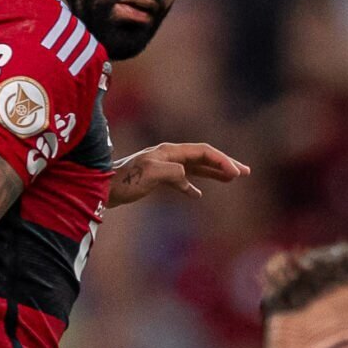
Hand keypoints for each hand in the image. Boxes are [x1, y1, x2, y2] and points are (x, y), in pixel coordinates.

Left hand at [108, 142, 249, 206]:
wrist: (103, 188)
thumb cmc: (125, 181)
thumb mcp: (150, 174)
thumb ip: (172, 172)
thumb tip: (187, 178)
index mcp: (170, 151)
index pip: (203, 152)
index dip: (221, 161)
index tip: (236, 174)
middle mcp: (169, 155)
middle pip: (203, 156)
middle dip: (224, 163)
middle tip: (245, 172)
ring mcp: (164, 166)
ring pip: (195, 167)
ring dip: (213, 172)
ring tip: (231, 179)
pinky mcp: (157, 178)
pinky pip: (182, 180)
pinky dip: (192, 186)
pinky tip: (197, 196)